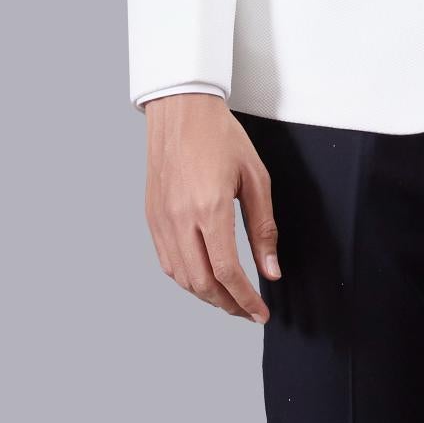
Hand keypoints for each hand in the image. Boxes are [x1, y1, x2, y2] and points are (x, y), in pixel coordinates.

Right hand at [143, 96, 280, 320]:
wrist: (181, 110)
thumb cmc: (219, 136)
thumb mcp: (256, 179)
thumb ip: (264, 229)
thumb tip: (271, 270)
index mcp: (209, 209)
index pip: (228, 273)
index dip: (246, 300)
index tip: (260, 312)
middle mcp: (180, 219)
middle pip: (203, 284)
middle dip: (228, 305)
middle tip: (248, 311)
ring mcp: (162, 220)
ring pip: (182, 278)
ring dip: (207, 296)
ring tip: (230, 298)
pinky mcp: (152, 217)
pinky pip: (167, 262)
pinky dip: (187, 279)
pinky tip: (205, 277)